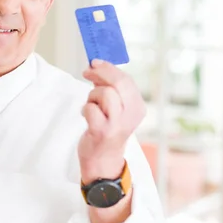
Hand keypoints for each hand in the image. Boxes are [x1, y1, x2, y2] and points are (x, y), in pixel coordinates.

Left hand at [78, 59, 145, 183]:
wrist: (103, 159)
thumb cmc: (107, 129)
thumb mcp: (116, 108)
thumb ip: (111, 88)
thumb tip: (96, 66)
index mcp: (137, 107)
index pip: (126, 80)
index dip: (109, 68)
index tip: (95, 63)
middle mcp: (131, 115)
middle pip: (118, 83)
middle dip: (100, 73)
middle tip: (87, 72)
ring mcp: (117, 124)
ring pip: (104, 93)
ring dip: (92, 96)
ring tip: (91, 106)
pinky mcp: (102, 131)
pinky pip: (90, 108)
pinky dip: (85, 109)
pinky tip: (87, 117)